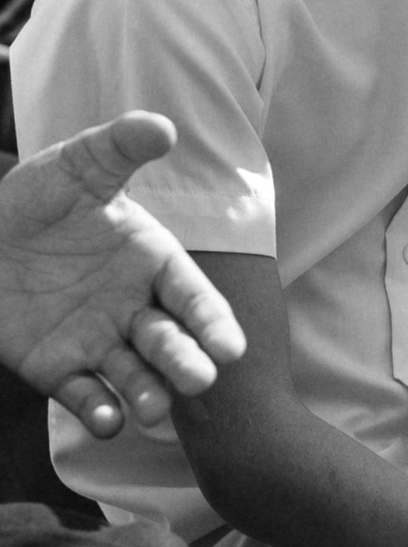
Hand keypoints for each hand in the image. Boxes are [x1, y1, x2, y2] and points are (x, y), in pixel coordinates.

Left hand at [0, 116, 243, 436]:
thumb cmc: (37, 197)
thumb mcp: (78, 165)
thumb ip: (120, 147)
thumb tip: (163, 127)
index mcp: (152, 262)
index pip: (192, 296)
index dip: (211, 321)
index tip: (230, 347)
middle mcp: (133, 308)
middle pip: (169, 342)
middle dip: (186, 362)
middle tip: (200, 380)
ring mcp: (98, 341)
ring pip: (133, 376)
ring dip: (147, 394)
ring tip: (152, 410)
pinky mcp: (58, 368)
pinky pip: (82, 394)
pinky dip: (95, 411)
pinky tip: (105, 419)